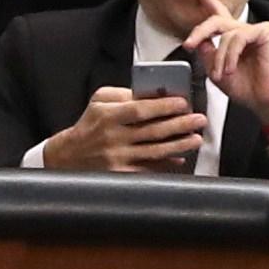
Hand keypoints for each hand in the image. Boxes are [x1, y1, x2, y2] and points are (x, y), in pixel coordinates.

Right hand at [43, 83, 202, 173]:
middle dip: (180, 125)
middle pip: (152, 131)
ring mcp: (117, 159)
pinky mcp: (121, 175)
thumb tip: (153, 93)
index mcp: (107, 116)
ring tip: (196, 138)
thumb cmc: (89, 124)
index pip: (139, 110)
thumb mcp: (99, 101)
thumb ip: (124, 93)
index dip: (163, 107)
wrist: (69, 156)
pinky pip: (149, 169)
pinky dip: (166, 164)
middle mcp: (112, 138)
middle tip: (199, 120)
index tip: (183, 103)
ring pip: (155, 152)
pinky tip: (180, 158)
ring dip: (179, 145)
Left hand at [182, 5, 268, 123]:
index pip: (216, 13)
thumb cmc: (246, 89)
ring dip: (219, 57)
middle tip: (189, 44)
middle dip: (200, 31)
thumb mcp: (216, 71)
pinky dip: (231, 55)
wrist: (265, 102)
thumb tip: (199, 40)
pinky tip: (231, 68)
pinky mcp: (266, 32)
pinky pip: (239, 37)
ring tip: (221, 74)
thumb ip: (206, 53)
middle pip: (216, 19)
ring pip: (225, 34)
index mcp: (232, 38)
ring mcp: (256, 30)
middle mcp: (243, 31)